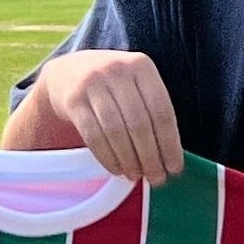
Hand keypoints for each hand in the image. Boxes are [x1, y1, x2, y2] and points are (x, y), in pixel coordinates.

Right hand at [27, 50, 181, 183]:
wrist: (69, 71)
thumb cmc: (113, 86)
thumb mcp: (136, 84)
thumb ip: (153, 111)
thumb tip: (170, 158)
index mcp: (142, 66)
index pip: (161, 110)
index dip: (170, 143)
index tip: (174, 168)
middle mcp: (117, 70)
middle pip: (139, 123)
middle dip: (150, 157)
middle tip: (156, 178)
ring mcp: (92, 83)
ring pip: (116, 131)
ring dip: (129, 160)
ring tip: (136, 176)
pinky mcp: (73, 100)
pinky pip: (93, 135)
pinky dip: (107, 157)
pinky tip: (117, 169)